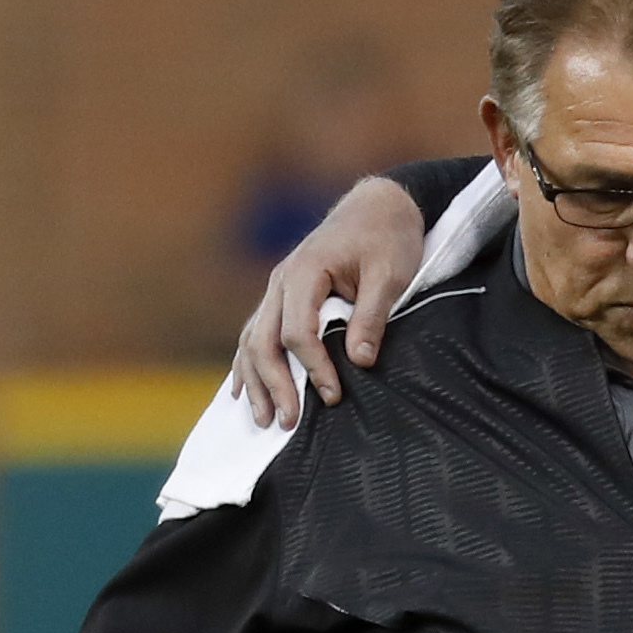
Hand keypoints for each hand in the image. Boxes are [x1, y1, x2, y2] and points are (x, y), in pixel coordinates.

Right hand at [232, 176, 427, 427]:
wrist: (377, 209)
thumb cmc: (387, 240)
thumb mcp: (390, 276)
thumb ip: (372, 317)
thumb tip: (358, 361)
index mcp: (305, 272)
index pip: (297, 331)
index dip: (314, 368)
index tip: (334, 396)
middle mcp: (281, 282)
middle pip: (263, 340)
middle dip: (274, 384)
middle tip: (288, 423)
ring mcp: (276, 290)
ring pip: (251, 340)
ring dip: (256, 381)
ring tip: (265, 420)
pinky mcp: (281, 299)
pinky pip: (254, 334)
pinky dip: (248, 365)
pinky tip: (242, 392)